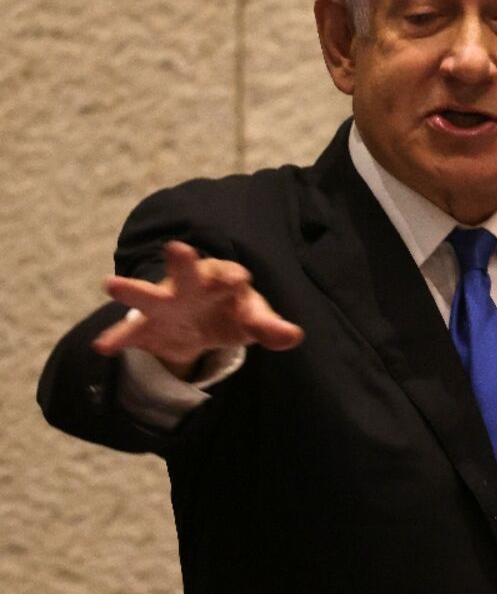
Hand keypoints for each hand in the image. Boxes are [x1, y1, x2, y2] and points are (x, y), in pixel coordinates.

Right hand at [92, 241, 303, 378]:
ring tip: (110, 284)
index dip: (232, 277)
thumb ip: (269, 327)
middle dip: (184, 262)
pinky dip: (117, 338)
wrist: (200, 327)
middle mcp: (190, 287)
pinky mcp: (146, 327)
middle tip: (178, 249)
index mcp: (221, 281)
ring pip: (148, 296)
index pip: (228, 276)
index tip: (239, 277)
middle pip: (188, 273)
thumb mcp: (252, 320)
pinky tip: (103, 347)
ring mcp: (165, 305)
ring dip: (132, 290)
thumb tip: (293, 336)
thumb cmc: (232, 313)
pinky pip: (129, 332)